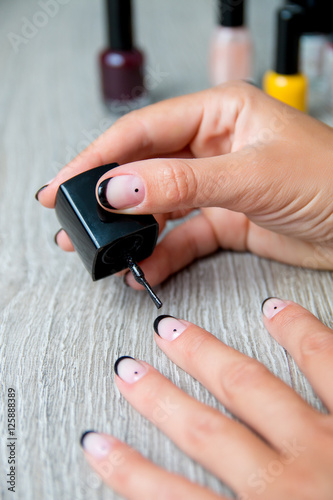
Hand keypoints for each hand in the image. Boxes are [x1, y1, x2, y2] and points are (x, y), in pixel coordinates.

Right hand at [36, 82, 332, 286]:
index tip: (68, 185)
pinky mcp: (225, 220)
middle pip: (145, 168)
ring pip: (159, 206)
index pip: (144, 131)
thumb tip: (119, 187)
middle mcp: (213, 146)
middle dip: (108, 197)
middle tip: (74, 220)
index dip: (101, 158)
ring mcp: (216, 186)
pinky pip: (182, 236)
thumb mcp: (250, 175)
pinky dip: (163, 254)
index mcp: (219, 114)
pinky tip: (147, 268)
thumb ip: (181, 181)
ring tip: (104, 251)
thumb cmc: (331, 181)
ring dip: (132, 231)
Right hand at [80, 298, 332, 499]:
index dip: (128, 471)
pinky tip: (276, 310)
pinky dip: (301, 334)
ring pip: (250, 388)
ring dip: (206, 358)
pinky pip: (330, 363)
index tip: (96, 443)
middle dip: (159, 400)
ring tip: (173, 331)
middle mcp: (288, 486)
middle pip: (204, 432)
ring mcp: (327, 445)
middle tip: (128, 367)